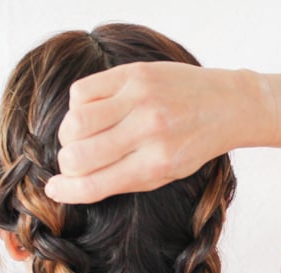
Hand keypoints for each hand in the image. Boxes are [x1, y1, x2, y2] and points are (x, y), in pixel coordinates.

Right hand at [46, 62, 265, 202]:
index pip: (93, 186)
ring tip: (82, 135)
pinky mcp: (134, 73)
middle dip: (67, 164)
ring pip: (75, 122)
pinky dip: (78, 105)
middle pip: (77, 155)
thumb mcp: (164, 174)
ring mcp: (140, 99)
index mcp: (155, 164)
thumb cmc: (192, 145)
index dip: (65, 191)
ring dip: (69, 134)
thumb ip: (120, 181)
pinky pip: (81, 91)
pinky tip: (94, 110)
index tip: (54, 189)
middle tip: (75, 160)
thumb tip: (71, 185)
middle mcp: (147, 131)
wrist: (226, 104)